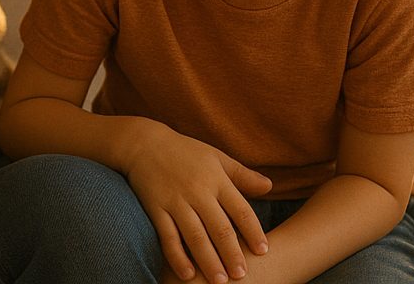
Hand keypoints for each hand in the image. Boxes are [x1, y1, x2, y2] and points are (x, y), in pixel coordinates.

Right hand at [123, 120, 270, 283]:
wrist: (143, 143)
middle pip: (219, 227)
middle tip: (242, 275)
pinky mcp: (156, 209)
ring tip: (220, 281)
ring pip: (195, 236)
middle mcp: (197, 191)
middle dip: (232, 253)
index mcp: (216, 179)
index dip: (252, 231)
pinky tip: (187, 274)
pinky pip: (168, 236)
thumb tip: (269, 187)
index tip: (263, 251)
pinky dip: (177, 256)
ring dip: (209, 261)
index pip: (240, 209)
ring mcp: (175, 201)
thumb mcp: (216, 157)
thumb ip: (242, 175)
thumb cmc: (185, 152)